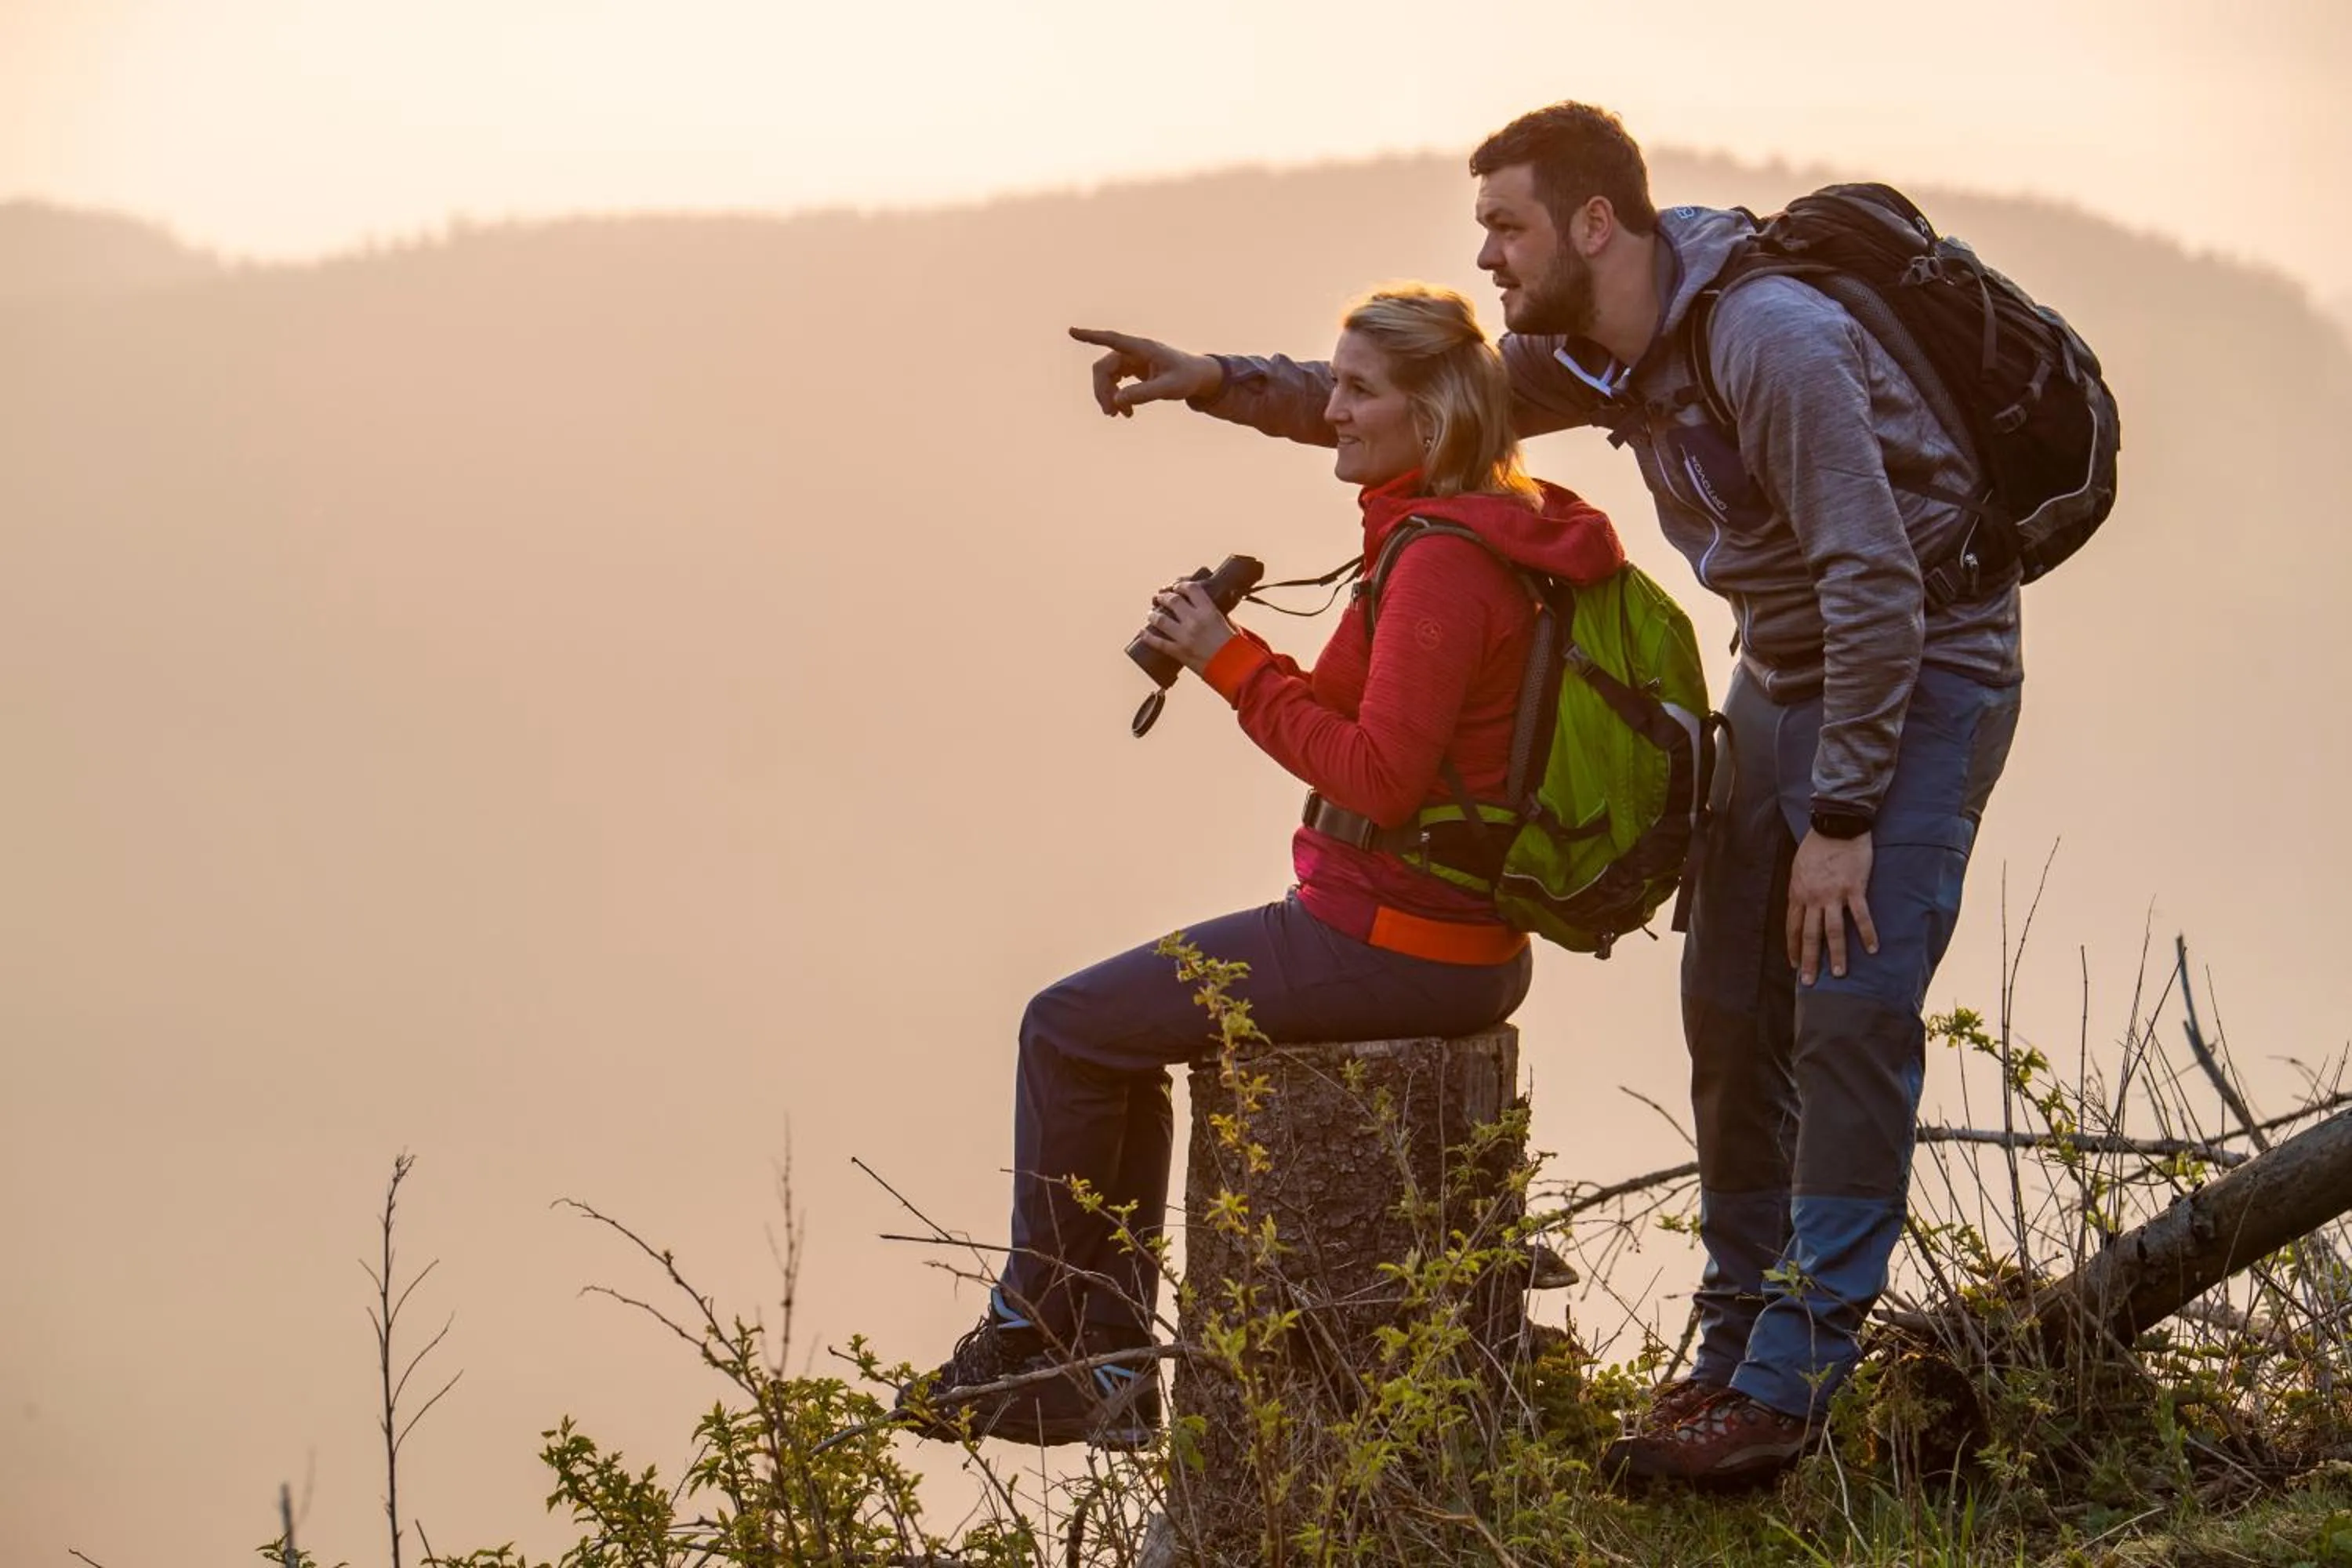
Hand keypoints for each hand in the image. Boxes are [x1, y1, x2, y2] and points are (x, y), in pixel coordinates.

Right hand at [1069, 327, 1221, 416]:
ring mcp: (1131, 359)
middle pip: (1103, 368)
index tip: (1071, 331)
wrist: (1198, 377)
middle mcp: (1133, 351)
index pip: (1113, 340)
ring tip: (1118, 416)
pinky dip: (1116, 397)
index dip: (1091, 337)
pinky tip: (1125, 412)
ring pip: (1105, 376)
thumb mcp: (1169, 388)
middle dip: (1102, 391)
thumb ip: (1144, 394)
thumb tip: (1116, 401)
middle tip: (1111, 414)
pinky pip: (1114, 382)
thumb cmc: (1186, 378)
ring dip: (1107, 396)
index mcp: (1143, 348)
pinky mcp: (1131, 368)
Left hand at [1133, 581, 1234, 675]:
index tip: (1177, 586)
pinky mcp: (1179, 652)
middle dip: (1164, 597)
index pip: (1190, 589)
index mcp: (1209, 611)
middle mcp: (1194, 620)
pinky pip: (1158, 643)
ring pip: (1161, 619)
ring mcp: (1185, 636)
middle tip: (1160, 597)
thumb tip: (1207, 611)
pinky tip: (1142, 632)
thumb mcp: (1228, 623)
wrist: (1235, 668)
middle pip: (1172, 601)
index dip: (1180, 585)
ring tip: (1150, 614)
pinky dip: (1147, 637)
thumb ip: (1215, 615)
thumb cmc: (1236, 647)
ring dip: (1153, 615)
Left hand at [1785, 831, 1877, 984]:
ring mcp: (1834, 895)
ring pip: (1833, 931)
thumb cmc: (1817, 845)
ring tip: (1838, 974)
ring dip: (1836, 955)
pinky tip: (1872, 949)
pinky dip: (1867, 934)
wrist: (1836, 825)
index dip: (1793, 947)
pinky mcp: (1854, 889)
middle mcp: (1813, 898)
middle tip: (1809, 982)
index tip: (1794, 964)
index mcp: (1798, 893)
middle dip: (1809, 960)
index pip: (1793, 927)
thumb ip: (1800, 890)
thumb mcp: (1798, 868)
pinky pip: (1861, 916)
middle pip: (1810, 935)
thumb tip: (1800, 906)